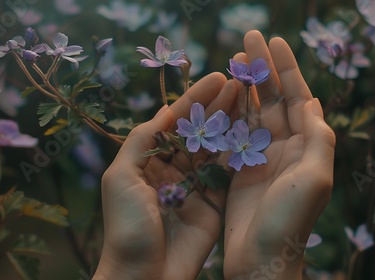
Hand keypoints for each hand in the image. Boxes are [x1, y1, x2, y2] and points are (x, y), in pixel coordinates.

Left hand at [93, 73, 236, 279]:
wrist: (145, 274)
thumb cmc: (126, 226)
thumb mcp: (121, 176)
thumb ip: (141, 141)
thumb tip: (165, 111)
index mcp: (149, 159)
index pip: (174, 121)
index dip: (195, 99)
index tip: (218, 77)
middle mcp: (174, 168)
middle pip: (198, 129)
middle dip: (217, 106)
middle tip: (239, 82)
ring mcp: (196, 184)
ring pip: (215, 147)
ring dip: (231, 122)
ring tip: (249, 97)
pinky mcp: (215, 201)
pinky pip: (227, 172)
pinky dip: (240, 151)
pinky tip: (253, 129)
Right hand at [223, 31, 335, 278]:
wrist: (261, 258)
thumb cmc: (290, 221)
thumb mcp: (314, 177)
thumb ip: (317, 137)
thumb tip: (313, 101)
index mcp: (307, 146)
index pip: (299, 97)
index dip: (288, 68)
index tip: (275, 40)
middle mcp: (286, 147)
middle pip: (275, 98)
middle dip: (264, 68)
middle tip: (249, 37)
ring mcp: (261, 157)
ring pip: (253, 111)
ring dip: (246, 85)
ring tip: (234, 59)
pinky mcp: (239, 168)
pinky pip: (234, 132)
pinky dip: (229, 111)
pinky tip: (222, 94)